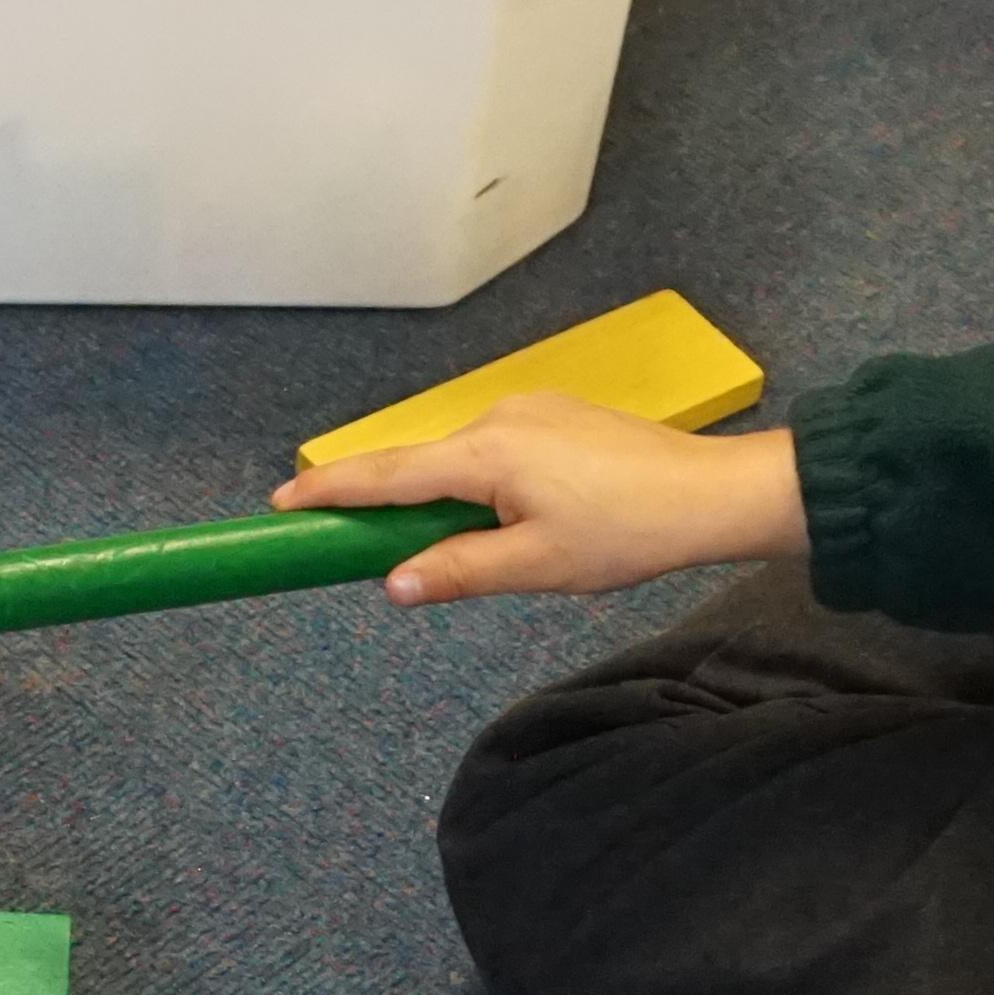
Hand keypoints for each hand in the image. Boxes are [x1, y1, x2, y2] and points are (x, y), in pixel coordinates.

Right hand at [269, 396, 805, 602]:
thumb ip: (457, 571)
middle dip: (391, 508)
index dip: (329, 491)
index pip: (385, 474)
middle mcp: (497, 417)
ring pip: (461, 463)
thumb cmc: (630, 532)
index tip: (280, 504)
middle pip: (419, 467)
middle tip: (369, 555)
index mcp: (485, 453)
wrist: (713, 495)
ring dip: (450, 504)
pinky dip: (484, 488)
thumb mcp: (537, 567)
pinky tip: (521, 524)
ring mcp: (529, 411)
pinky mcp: (556, 417)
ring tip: (490, 554)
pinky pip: (496, 454)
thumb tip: (392, 583)